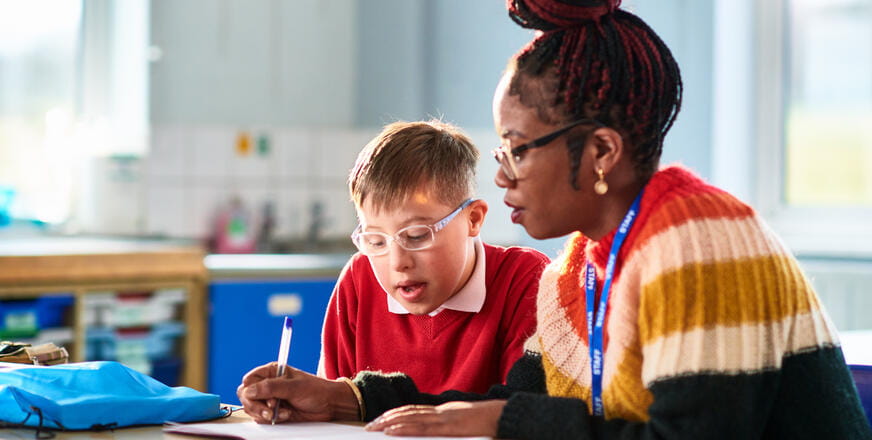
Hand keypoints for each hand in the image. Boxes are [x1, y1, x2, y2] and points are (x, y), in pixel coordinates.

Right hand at [236, 363, 359, 423]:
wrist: (329, 405)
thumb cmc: (316, 390)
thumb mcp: (294, 387)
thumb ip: (271, 388)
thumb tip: (249, 391)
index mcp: (271, 372)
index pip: (248, 381)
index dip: (251, 391)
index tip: (264, 397)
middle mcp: (268, 385)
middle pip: (246, 397)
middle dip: (257, 406)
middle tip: (271, 410)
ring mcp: (270, 399)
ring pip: (252, 409)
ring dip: (266, 414)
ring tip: (284, 412)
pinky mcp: (274, 412)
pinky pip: (262, 419)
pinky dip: (272, 420)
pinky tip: (286, 415)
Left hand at [364, 400, 505, 436]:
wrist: (504, 416)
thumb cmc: (490, 423)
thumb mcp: (468, 424)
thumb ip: (453, 426)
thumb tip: (444, 429)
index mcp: (445, 412)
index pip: (415, 410)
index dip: (398, 414)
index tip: (383, 419)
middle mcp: (441, 412)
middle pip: (409, 413)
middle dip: (388, 419)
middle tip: (370, 425)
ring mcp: (443, 418)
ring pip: (411, 418)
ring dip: (390, 423)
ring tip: (375, 427)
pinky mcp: (447, 427)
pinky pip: (421, 427)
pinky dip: (403, 428)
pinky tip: (391, 431)